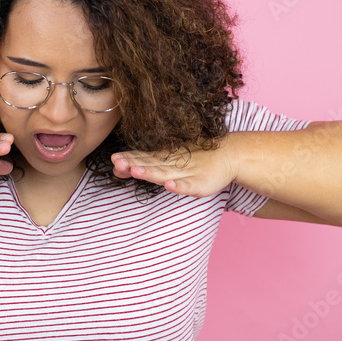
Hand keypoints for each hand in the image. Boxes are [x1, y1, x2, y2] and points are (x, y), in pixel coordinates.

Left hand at [111, 142, 237, 197]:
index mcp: (163, 159)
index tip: (113, 159)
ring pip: (165, 174)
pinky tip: (170, 186)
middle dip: (134, 164)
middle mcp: (172, 164)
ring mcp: (186, 174)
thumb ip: (149, 164)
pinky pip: (188, 186)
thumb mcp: (171, 162)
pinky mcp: (200, 183)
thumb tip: (122, 166)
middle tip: (118, 162)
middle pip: (150, 164)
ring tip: (136, 171)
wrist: (228, 154)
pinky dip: (179, 186)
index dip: (128, 159)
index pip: (142, 158)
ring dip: (150, 173)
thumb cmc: (196, 159)